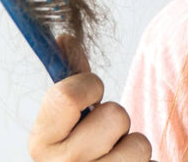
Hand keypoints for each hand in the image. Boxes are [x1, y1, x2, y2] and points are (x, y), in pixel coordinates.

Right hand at [28, 34, 154, 160]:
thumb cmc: (82, 142)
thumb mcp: (72, 112)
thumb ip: (72, 75)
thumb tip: (65, 38)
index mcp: (41, 141)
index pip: (66, 96)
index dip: (89, 85)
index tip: (92, 93)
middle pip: (115, 116)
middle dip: (117, 118)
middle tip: (105, 132)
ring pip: (138, 144)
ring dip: (132, 143)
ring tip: (117, 151)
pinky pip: (147, 161)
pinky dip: (141, 160)